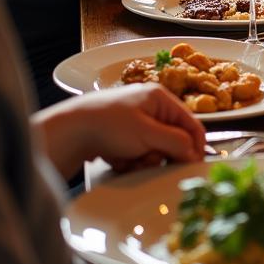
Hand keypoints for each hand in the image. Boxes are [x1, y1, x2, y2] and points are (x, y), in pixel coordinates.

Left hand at [34, 84, 204, 177]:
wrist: (67, 132)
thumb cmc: (108, 125)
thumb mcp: (147, 133)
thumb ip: (176, 142)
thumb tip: (195, 153)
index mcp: (160, 98)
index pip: (191, 123)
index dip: (196, 145)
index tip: (195, 165)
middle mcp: (150, 107)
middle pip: (173, 139)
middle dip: (161, 154)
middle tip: (149, 160)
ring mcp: (135, 122)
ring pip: (156, 150)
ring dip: (145, 160)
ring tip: (129, 160)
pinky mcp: (122, 137)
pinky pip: (139, 154)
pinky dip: (132, 161)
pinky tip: (118, 160)